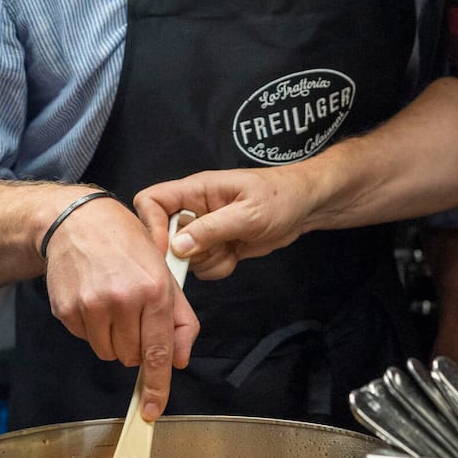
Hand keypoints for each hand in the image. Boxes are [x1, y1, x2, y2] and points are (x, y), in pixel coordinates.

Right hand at [44, 196, 198, 419]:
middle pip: (132, 357)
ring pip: (108, 353)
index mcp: (154, 289)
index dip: (158, 386)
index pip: (158, 351)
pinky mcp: (67, 311)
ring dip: (114, 339)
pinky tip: (95, 299)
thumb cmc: (127, 244)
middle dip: (137, 345)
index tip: (153, 410)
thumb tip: (180, 360)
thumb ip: (180, 319)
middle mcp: (123, 299)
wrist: (79, 222)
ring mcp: (91, 306)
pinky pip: (86, 340)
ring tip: (114, 304)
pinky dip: (93, 329)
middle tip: (134, 314)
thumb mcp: (165, 272)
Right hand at [133, 166, 313, 279]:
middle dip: (185, 252)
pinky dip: (218, 267)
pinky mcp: (215, 246)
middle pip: (163, 236)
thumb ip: (212, 228)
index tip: (167, 250)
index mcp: (196, 190)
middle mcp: (194, 209)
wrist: (305, 207)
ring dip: (207, 260)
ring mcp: (203, 229)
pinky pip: (203, 266)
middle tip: (212, 250)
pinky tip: (237, 255)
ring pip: (184, 256)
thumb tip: (177, 246)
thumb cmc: (280, 197)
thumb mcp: (248, 213)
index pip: (151, 200)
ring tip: (232, 247)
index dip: (151, 226)